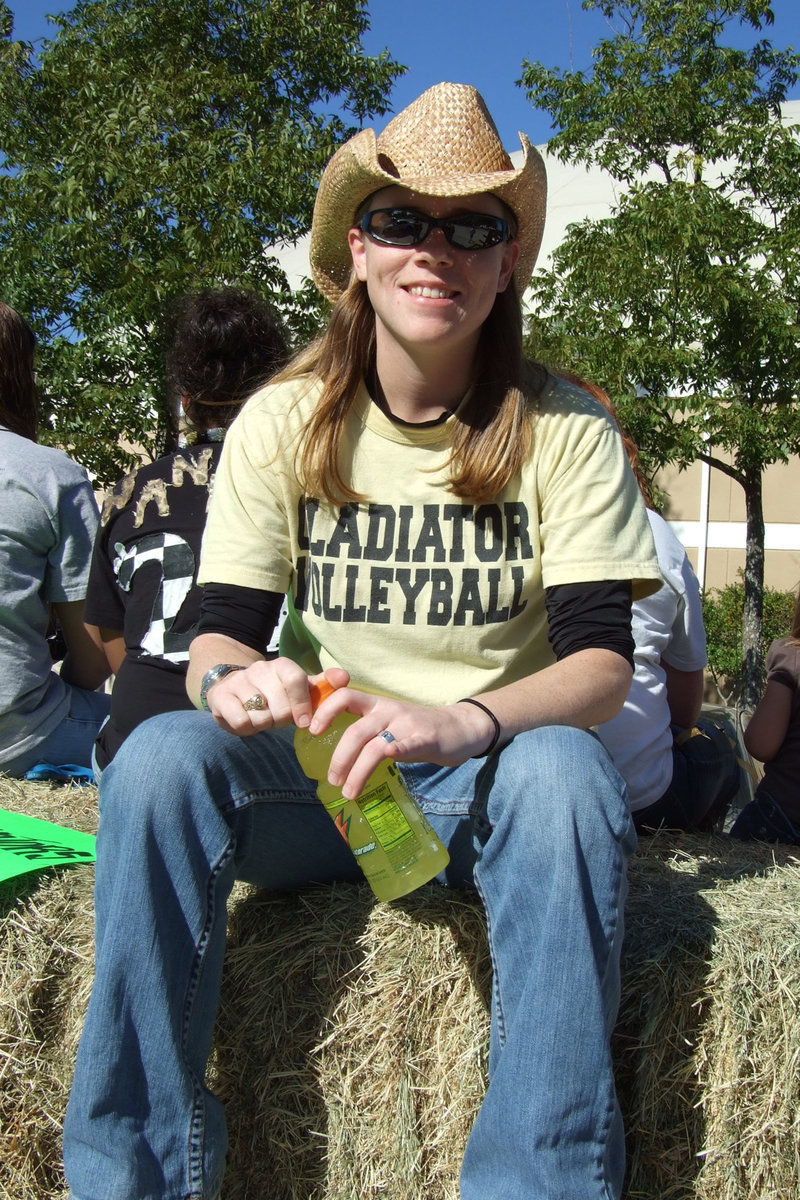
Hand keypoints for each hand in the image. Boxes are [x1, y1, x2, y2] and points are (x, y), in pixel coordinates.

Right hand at [204, 659, 349, 736]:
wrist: (232, 688)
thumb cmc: (273, 692)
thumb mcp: (299, 688)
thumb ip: (322, 686)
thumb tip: (344, 678)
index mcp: (282, 666)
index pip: (295, 680)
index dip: (302, 704)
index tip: (304, 723)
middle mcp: (259, 669)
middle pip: (280, 707)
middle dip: (282, 720)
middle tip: (277, 716)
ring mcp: (238, 682)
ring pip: (261, 716)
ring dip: (264, 724)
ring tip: (262, 717)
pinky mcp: (220, 698)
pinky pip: (241, 721)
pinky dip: (246, 728)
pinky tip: (247, 720)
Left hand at [308, 687, 497, 798]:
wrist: (460, 727)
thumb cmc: (419, 728)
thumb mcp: (390, 721)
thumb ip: (366, 730)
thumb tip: (335, 753)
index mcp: (377, 705)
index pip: (345, 696)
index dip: (325, 710)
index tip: (312, 731)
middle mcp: (389, 711)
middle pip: (356, 731)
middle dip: (340, 758)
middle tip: (332, 780)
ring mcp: (408, 725)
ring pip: (375, 746)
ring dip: (358, 771)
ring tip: (349, 792)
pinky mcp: (427, 739)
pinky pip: (409, 744)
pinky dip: (398, 749)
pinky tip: (390, 756)